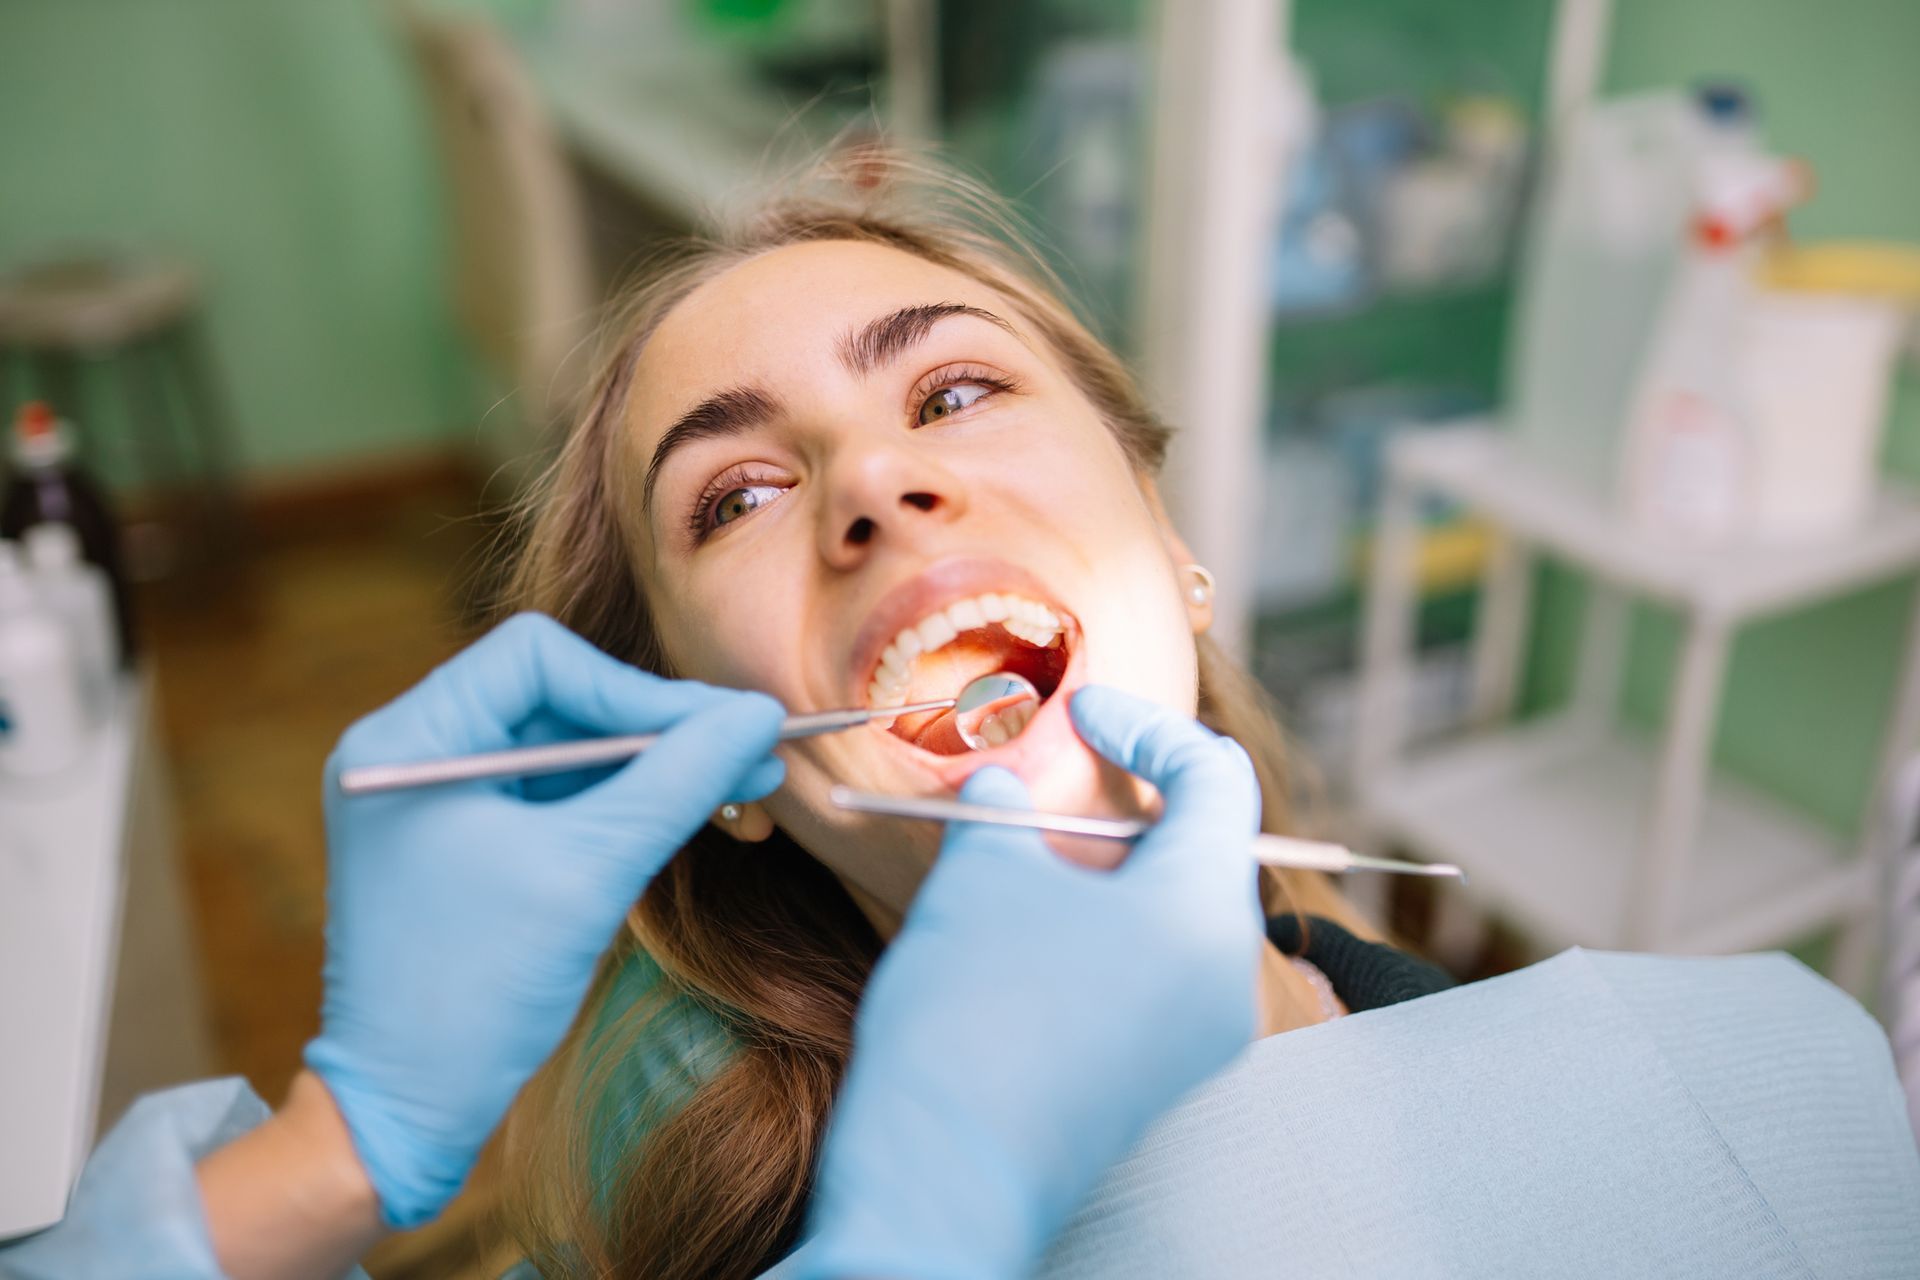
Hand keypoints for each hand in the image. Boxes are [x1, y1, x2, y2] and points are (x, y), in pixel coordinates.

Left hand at [305, 613, 784, 1226]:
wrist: (406, 1108)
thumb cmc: (476, 990)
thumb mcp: (590, 871)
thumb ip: (678, 781)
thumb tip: (758, 714)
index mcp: (408, 739)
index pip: (539, 659)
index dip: (636, 688)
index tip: (719, 727)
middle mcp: (414, 753)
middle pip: (560, 699)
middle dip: (660, 728)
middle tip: (754, 749)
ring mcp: (439, 800)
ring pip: (569, 749)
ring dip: (654, 768)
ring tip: (746, 783)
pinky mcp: (467, 843)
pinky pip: (558, 798)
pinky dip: (625, 805)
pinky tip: (697, 811)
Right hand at [802, 686, 1264, 1278]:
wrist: (941, 1175)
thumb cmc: (969, 1013)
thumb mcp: (982, 876)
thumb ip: (1005, 808)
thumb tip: (1007, 787)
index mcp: (1207, 912)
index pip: (1216, 780)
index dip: (1148, 726)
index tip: (1083, 706)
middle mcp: (1225, 978)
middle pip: (1201, 847)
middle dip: (1123, 798)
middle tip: (1050, 773)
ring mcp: (1197, 1036)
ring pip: (1172, 911)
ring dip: (1104, 864)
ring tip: (1020, 853)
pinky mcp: (1156, 1075)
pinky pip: (1152, 970)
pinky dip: (1101, 925)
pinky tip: (1026, 925)